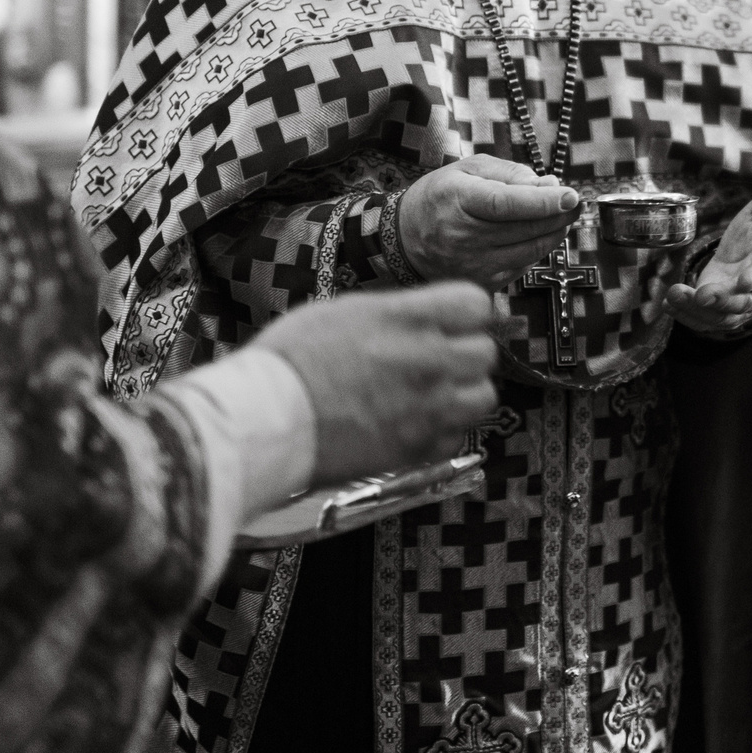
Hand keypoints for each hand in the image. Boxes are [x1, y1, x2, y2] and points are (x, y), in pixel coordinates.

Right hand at [245, 281, 499, 507]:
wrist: (266, 418)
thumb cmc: (291, 358)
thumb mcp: (344, 312)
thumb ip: (395, 315)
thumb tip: (422, 317)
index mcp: (408, 319)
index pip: (475, 304)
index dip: (466, 312)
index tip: (452, 320)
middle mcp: (428, 360)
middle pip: (485, 353)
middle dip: (465, 353)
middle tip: (438, 359)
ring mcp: (428, 407)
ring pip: (483, 397)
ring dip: (463, 393)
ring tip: (433, 394)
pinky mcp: (418, 448)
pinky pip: (457, 436)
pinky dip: (443, 431)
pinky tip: (415, 424)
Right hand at [400, 155, 579, 288]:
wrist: (404, 239)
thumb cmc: (438, 198)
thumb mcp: (467, 170)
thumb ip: (509, 173)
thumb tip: (549, 184)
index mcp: (459, 200)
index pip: (508, 204)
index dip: (544, 201)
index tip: (571, 196)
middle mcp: (464, 236)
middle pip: (526, 228)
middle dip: (559, 215)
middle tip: (574, 203)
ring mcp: (473, 264)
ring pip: (530, 250)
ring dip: (554, 233)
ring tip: (562, 217)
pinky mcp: (482, 282)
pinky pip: (523, 265)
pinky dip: (537, 249)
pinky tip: (537, 235)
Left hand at [665, 165, 751, 335]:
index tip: (747, 281)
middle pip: (744, 302)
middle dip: (723, 301)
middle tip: (703, 296)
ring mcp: (736, 302)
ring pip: (721, 316)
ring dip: (697, 311)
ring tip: (674, 297)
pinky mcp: (716, 307)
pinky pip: (705, 319)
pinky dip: (687, 315)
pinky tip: (669, 304)